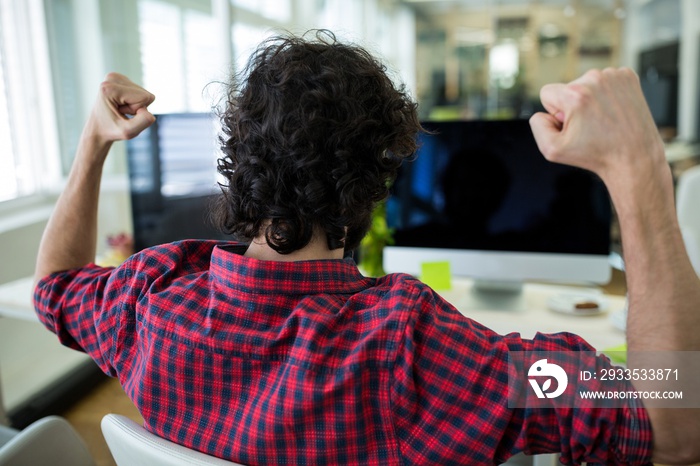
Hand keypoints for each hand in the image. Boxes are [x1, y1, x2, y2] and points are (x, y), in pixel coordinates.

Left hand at [87, 72, 155, 143]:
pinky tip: (121, 105)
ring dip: (135, 105)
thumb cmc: (111, 130)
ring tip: (120, 110)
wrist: (97, 128)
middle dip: (136, 107)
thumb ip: (143, 122)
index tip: (121, 114)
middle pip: (145, 94)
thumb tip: (151, 114)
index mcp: (110, 88)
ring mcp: (116, 77)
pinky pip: (140, 92)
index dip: (137, 111)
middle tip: (121, 113)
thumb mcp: (128, 132)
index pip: (144, 97)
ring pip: (144, 93)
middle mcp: (112, 78)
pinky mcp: (120, 79)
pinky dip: (133, 102)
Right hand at [529, 68, 664, 182]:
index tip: (571, 126)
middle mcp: (595, 79)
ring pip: (587, 85)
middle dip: (574, 106)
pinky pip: (605, 81)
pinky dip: (607, 95)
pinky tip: (614, 111)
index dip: (555, 113)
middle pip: (568, 88)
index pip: (547, 93)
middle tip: (591, 127)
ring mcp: (614, 75)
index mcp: (575, 94)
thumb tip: (542, 112)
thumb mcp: (552, 150)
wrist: (635, 157)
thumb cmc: (595, 155)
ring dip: (591, 100)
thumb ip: (537, 126)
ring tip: (604, 120)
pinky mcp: (628, 76)